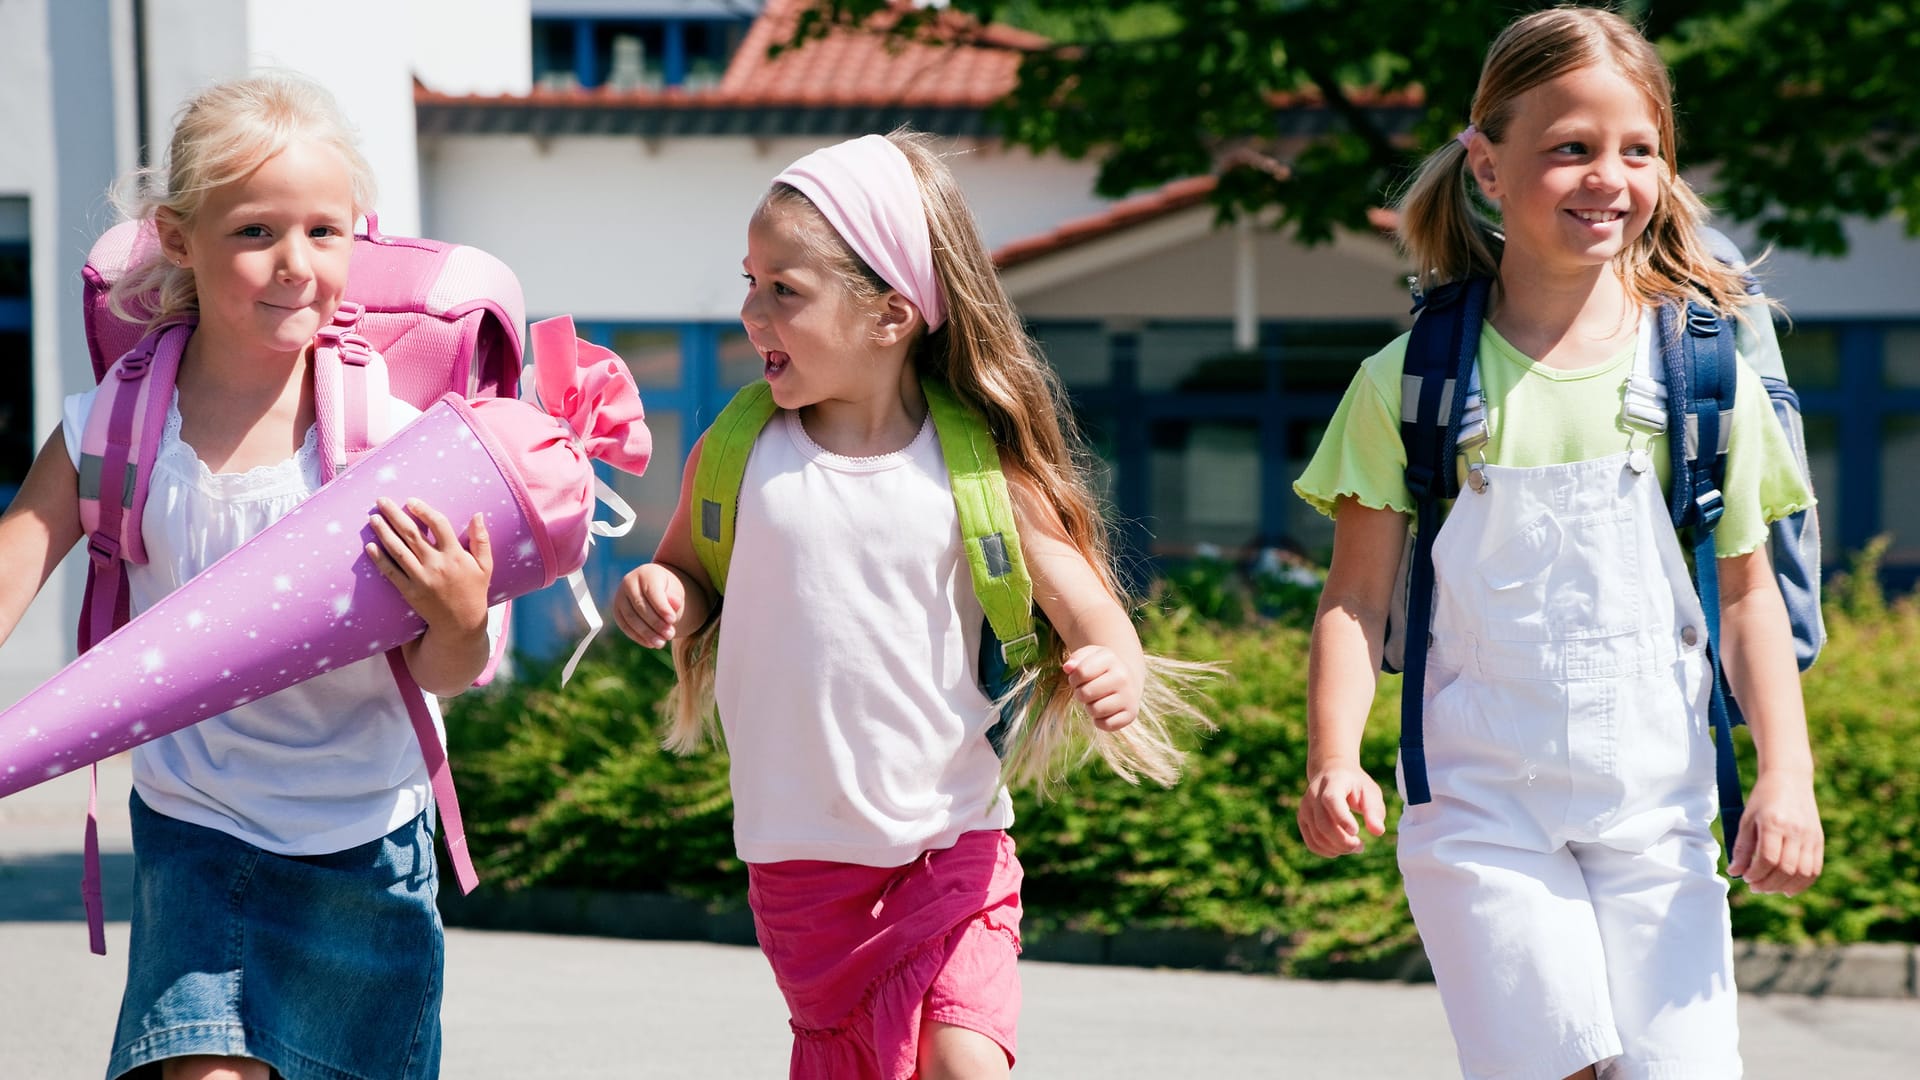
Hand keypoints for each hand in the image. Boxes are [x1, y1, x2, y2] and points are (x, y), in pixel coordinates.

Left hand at [365, 497, 491, 634]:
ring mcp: (422, 579)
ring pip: (398, 550)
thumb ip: (481, 539)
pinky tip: (369, 546)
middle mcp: (437, 564)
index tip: (411, 501)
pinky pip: (391, 573)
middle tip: (381, 501)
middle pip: (412, 534)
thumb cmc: (475, 591)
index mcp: (455, 555)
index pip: (438, 524)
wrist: (462, 624)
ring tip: (373, 518)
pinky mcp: (410, 592)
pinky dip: (379, 559)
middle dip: (394, 515)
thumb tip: (478, 514)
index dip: (424, 510)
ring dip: (384, 532)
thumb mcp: (485, 565)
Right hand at [614, 563, 685, 648]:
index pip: (652, 591)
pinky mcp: (617, 611)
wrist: (653, 587)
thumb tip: (675, 604)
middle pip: (640, 606)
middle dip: (656, 623)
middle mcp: (628, 583)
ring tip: (661, 643)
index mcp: (645, 573)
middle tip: (670, 635)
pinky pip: (625, 626)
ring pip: (631, 618)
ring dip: (646, 633)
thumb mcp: (675, 590)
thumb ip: (675, 597)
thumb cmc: (667, 589)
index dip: (662, 607)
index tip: (672, 620)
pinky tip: (650, 643)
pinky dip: (638, 636)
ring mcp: (620, 597)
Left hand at [1063, 644, 1141, 731]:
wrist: (1126, 681)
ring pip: (1095, 710)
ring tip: (1096, 700)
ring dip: (1090, 708)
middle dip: (1080, 694)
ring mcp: (1129, 696)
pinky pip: (1106, 725)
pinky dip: (1100, 721)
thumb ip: (1076, 658)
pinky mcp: (1131, 714)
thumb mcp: (1089, 656)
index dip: (1074, 678)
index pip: (1080, 672)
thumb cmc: (1100, 669)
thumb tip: (1068, 668)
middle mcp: (1123, 677)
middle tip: (1088, 691)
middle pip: (1085, 693)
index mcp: (1111, 659)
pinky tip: (1104, 712)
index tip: (1079, 679)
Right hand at [1299, 762, 1386, 856]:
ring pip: (1317, 836)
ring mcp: (1305, 807)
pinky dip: (1327, 852)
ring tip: (1355, 847)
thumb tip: (1378, 832)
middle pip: (1323, 823)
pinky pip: (1312, 843)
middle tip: (1361, 846)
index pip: (1331, 800)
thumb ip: (1374, 811)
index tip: (1357, 832)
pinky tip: (1341, 850)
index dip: (1342, 818)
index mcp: (1332, 782)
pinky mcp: (1302, 819)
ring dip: (1338, 848)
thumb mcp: (1370, 792)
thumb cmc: (1356, 785)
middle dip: (1344, 841)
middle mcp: (1313, 794)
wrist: (1332, 774)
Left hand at [1728, 770, 1822, 894]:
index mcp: (1774, 823)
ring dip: (1785, 886)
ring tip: (1769, 888)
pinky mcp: (1819, 840)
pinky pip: (1815, 868)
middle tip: (1755, 887)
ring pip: (1803, 872)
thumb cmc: (1763, 798)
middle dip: (1769, 884)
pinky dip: (1803, 882)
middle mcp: (1795, 831)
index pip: (1768, 859)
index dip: (1756, 874)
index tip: (1746, 878)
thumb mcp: (1746, 818)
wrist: (1790, 778)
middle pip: (1786, 869)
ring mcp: (1810, 836)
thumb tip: (1734, 872)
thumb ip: (1741, 847)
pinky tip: (1788, 888)